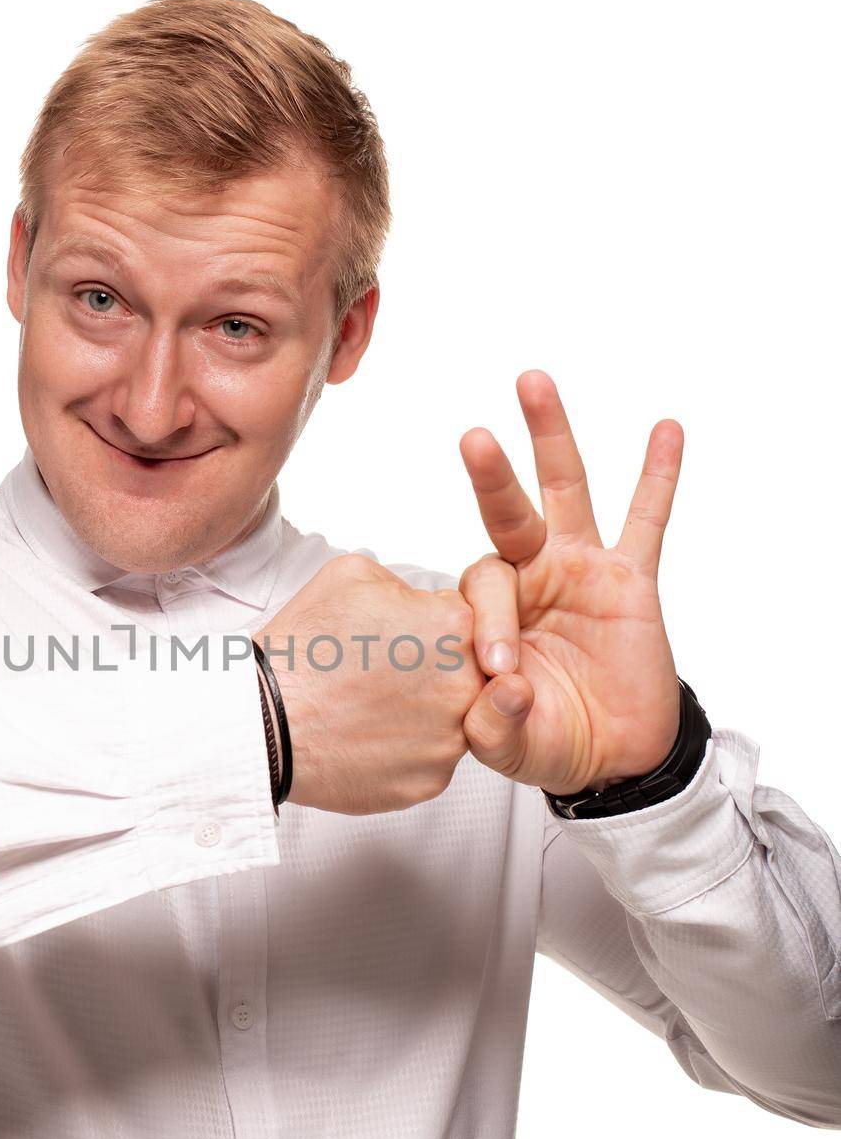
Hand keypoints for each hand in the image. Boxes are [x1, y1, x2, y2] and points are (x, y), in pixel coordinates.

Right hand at [253, 554, 485, 814]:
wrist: (263, 722)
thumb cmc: (301, 649)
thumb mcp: (352, 575)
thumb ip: (408, 585)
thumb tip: (423, 605)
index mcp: (452, 628)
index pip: (468, 621)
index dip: (429, 627)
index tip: (399, 638)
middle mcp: (465, 686)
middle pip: (466, 673)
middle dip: (431, 671)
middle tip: (379, 674)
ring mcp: (450, 740)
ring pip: (450, 720)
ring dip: (420, 712)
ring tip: (367, 706)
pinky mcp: (430, 781)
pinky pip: (429, 760)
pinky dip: (403, 750)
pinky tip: (365, 736)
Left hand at [455, 369, 682, 795]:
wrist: (608, 755)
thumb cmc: (545, 738)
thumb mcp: (506, 742)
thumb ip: (493, 723)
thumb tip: (503, 688)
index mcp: (486, 610)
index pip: (480, 591)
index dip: (488, 626)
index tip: (502, 675)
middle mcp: (528, 576)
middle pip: (505, 511)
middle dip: (490, 475)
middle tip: (472, 438)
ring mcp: (578, 569)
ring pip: (563, 492)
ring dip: (551, 437)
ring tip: (534, 383)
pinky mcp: (630, 579)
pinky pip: (645, 521)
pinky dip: (657, 477)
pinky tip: (665, 431)